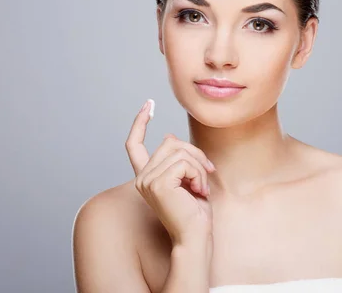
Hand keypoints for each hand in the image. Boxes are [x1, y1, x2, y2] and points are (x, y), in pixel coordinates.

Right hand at [125, 99, 215, 244]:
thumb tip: (168, 136)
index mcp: (147, 176)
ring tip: (201, 188)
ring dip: (199, 167)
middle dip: (195, 153)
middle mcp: (142, 177)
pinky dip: (198, 174)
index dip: (140, 123)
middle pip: (170, 141)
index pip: (134, 145)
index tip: (148, 104)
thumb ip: (178, 159)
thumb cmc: (195, 212)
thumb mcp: (188, 178)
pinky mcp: (158, 183)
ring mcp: (147, 180)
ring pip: (180, 151)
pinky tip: (198, 191)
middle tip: (207, 173)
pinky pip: (185, 162)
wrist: (195, 237)